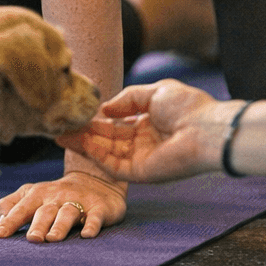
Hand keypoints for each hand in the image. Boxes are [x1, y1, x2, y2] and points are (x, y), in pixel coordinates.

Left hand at [0, 169, 126, 241]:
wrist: (95, 180)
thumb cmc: (55, 195)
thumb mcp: (32, 195)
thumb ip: (12, 205)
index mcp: (38, 194)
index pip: (21, 208)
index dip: (10, 221)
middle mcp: (57, 197)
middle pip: (45, 211)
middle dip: (37, 225)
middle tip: (32, 239)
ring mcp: (78, 201)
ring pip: (68, 213)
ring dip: (60, 226)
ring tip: (52, 238)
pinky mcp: (98, 208)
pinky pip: (95, 217)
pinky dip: (92, 225)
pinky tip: (87, 235)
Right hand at [54, 79, 228, 182]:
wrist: (207, 129)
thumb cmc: (188, 107)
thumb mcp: (154, 91)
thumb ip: (126, 99)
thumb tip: (103, 109)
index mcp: (148, 123)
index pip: (115, 124)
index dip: (94, 120)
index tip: (74, 114)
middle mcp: (143, 143)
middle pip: (106, 140)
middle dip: (82, 133)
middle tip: (57, 127)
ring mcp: (141, 159)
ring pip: (106, 153)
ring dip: (83, 144)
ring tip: (60, 134)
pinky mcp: (142, 174)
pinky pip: (114, 166)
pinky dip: (96, 156)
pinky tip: (80, 144)